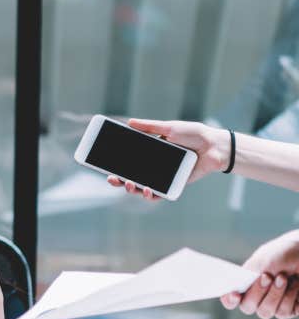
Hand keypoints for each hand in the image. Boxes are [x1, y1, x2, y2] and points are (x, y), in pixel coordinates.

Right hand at [106, 119, 228, 200]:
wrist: (213, 145)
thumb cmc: (193, 134)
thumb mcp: (169, 128)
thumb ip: (149, 127)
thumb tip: (129, 123)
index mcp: (151, 153)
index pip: (129, 162)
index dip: (116, 166)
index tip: (106, 168)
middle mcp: (154, 167)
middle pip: (131, 177)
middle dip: (119, 181)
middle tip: (112, 179)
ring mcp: (162, 178)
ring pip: (141, 188)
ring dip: (132, 189)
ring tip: (129, 184)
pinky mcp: (172, 186)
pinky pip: (157, 195)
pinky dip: (149, 195)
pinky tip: (146, 190)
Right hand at [220, 231, 298, 318]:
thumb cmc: (282, 255)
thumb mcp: (262, 261)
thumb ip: (249, 276)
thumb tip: (240, 289)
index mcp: (244, 286)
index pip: (230, 300)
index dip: (229, 300)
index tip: (234, 294)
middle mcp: (256, 299)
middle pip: (247, 308)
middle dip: (257, 293)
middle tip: (268, 276)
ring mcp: (272, 306)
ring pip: (265, 312)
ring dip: (275, 294)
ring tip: (284, 277)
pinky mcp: (289, 310)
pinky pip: (282, 312)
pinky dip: (289, 296)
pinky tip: (295, 283)